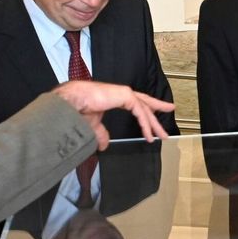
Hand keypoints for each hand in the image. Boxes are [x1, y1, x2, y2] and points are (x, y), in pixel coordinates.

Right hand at [55, 80, 174, 147]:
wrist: (71, 103)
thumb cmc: (77, 110)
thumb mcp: (93, 126)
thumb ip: (101, 133)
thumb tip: (104, 145)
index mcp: (114, 97)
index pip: (136, 103)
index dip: (147, 109)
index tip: (156, 115)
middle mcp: (121, 93)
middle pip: (144, 104)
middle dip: (156, 115)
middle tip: (166, 125)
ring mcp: (123, 93)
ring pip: (145, 108)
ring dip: (154, 123)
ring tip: (162, 135)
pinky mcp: (125, 95)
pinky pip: (140, 111)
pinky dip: (145, 123)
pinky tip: (148, 133)